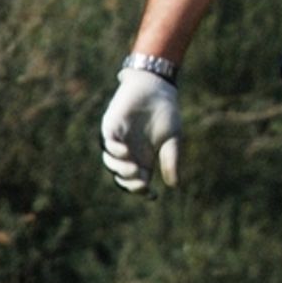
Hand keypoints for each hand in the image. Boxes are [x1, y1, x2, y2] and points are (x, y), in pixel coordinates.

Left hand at [99, 63, 181, 191]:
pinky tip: (126, 152)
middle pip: (122, 176)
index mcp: (143, 159)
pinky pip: (108, 142)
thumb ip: (171, 161)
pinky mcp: (112, 126)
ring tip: (134, 170)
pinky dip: (114, 150)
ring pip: (111, 161)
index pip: (137, 181)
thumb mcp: (173, 140)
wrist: (158, 88)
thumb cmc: (166, 113)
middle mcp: (128, 152)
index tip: (152, 195)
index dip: (142, 191)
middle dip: (130, 183)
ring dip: (120, 169)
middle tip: (142, 181)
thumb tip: (174, 185)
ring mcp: (118, 139)